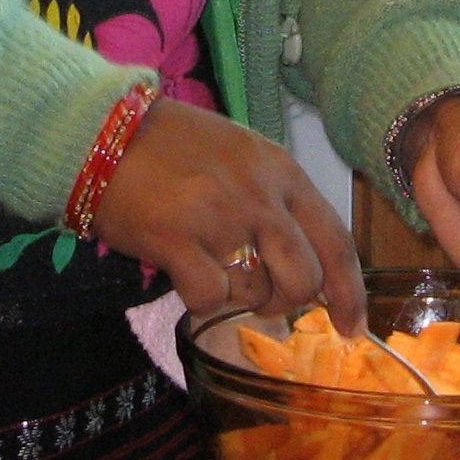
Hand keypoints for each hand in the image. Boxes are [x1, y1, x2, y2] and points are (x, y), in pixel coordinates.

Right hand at [91, 95, 366, 331]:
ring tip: (212, 268)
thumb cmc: (174, 145)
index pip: (336, 241)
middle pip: (304, 278)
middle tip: (263, 299)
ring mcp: (221, 219)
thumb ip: (276, 200)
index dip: (349, 291)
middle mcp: (260, 196)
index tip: (352, 327)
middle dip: (286, 301)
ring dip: (239, 297)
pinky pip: (209, 299)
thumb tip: (303, 261)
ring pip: (258, 293)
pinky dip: (199, 298)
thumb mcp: (243, 156)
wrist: (107, 132)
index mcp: (282, 171)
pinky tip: (184, 272)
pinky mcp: (178, 242)